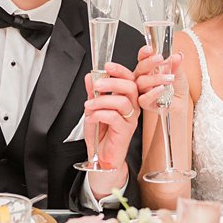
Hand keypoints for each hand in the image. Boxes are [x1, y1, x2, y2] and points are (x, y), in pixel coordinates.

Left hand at [84, 61, 139, 194]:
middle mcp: (132, 108)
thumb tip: (91, 76)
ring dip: (102, 100)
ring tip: (90, 105)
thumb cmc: (101, 134)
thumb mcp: (93, 108)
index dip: (120, 70)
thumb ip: (93, 92)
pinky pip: (114, 117)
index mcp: (127, 99)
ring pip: (122, 102)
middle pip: (130, 87)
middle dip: (112, 82)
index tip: (107, 65)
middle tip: (97, 84)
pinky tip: (92, 117)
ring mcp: (130, 120)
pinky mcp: (125, 132)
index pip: (130, 79)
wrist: (102, 157)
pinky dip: (100, 114)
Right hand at [133, 44, 186, 110]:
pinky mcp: (145, 104)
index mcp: (149, 69)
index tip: (150, 49)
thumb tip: (177, 55)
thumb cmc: (177, 88)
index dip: (144, 53)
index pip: (142, 58)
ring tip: (170, 78)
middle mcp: (143, 79)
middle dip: (149, 62)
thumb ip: (176, 64)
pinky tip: (162, 89)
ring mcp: (143, 91)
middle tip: (160, 59)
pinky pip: (143, 99)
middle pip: (139, 68)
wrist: (181, 104)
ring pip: (141, 82)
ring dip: (156, 78)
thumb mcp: (179, 73)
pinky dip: (153, 93)